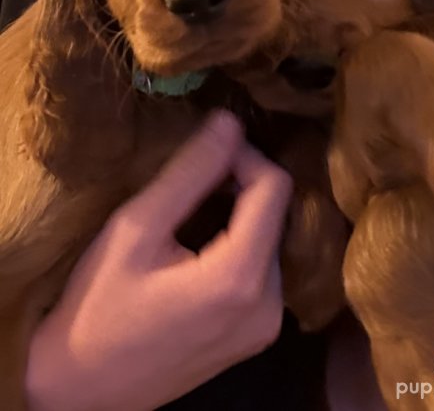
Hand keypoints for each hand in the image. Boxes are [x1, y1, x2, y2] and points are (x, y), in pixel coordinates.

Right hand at [26, 111, 292, 410]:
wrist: (85, 386)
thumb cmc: (98, 305)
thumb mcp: (137, 229)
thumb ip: (190, 174)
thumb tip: (230, 122)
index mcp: (240, 279)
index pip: (274, 188)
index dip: (245, 157)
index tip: (210, 152)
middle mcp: (269, 305)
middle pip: (276, 215)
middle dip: (242, 187)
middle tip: (198, 183)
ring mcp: (269, 324)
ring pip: (271, 239)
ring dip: (241, 216)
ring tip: (198, 215)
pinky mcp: (259, 333)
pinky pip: (264, 269)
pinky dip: (242, 245)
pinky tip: (207, 245)